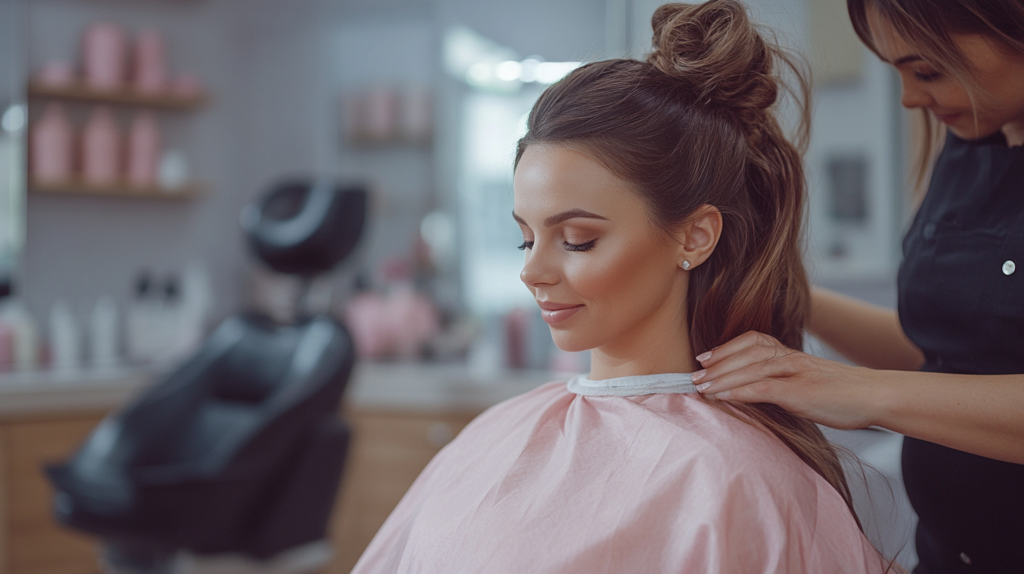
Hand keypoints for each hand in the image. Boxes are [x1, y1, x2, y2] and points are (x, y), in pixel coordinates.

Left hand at [691, 331, 878, 429]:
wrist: (875, 396)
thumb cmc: (841, 394)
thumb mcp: (808, 382)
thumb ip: (783, 382)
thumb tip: (756, 393)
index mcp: (791, 353)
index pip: (751, 342)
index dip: (725, 348)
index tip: (704, 358)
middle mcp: (790, 358)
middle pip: (745, 353)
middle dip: (717, 364)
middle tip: (692, 375)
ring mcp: (795, 373)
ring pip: (749, 369)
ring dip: (721, 378)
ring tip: (700, 386)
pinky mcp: (799, 392)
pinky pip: (762, 388)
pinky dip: (737, 392)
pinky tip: (720, 397)